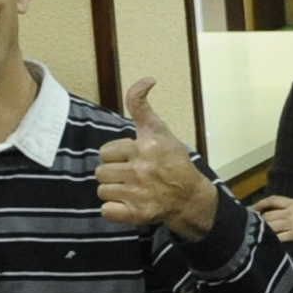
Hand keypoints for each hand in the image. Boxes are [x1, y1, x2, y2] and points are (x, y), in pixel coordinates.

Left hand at [97, 80, 218, 240]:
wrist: (190, 197)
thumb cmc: (173, 162)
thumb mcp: (161, 131)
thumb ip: (142, 107)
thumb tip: (147, 79)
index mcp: (146, 146)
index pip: (106, 151)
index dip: (117, 154)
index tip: (133, 156)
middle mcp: (142, 168)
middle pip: (101, 171)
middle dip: (115, 173)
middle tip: (134, 175)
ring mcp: (139, 192)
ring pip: (102, 189)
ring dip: (115, 191)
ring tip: (133, 189)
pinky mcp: (136, 213)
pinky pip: (106, 210)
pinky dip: (115, 209)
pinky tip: (131, 203)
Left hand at [254, 195, 292, 243]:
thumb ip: (292, 209)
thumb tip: (277, 214)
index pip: (272, 200)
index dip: (259, 204)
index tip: (250, 209)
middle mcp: (292, 211)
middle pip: (268, 215)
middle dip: (257, 220)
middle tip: (247, 226)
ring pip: (271, 225)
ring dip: (261, 230)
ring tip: (253, 236)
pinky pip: (279, 237)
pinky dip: (271, 240)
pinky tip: (266, 243)